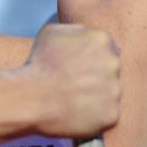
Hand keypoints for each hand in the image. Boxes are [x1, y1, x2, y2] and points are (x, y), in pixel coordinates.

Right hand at [12, 24, 120, 138]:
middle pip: (112, 71)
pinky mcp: (112, 114)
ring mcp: (115, 90)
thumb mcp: (52, 32)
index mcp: (102, 39)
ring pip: (111, 93)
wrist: (31, 97)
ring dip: (98, 96)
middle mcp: (114, 63)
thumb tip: (87, 34)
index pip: (108, 49)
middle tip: (76, 85)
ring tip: (74, 100)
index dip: (93, 59)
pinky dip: (95, 116)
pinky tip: (77, 113)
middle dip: (98, 76)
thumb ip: (77, 30)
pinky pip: (107, 115)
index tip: (79, 68)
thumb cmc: (38, 64)